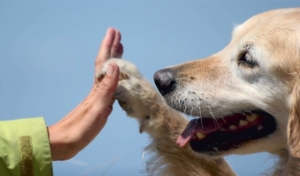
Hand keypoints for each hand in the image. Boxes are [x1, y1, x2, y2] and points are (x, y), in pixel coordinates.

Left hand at [48, 28, 122, 159]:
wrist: (65, 143)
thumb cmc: (81, 128)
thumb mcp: (97, 108)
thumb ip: (107, 88)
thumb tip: (115, 65)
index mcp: (97, 89)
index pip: (104, 63)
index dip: (109, 47)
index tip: (114, 33)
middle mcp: (97, 90)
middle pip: (105, 65)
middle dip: (111, 49)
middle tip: (118, 36)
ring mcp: (97, 97)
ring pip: (107, 74)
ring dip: (113, 61)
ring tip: (119, 51)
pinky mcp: (98, 105)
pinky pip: (109, 85)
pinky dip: (114, 78)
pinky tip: (116, 80)